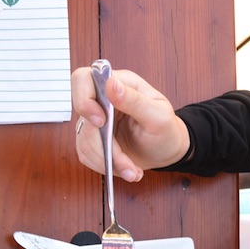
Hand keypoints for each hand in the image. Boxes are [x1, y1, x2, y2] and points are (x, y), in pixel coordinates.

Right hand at [71, 67, 190, 181]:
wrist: (166, 152)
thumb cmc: (167, 131)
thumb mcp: (158, 116)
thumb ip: (134, 100)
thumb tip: (111, 83)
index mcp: (120, 84)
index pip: (83, 79)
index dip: (84, 99)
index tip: (101, 121)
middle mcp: (104, 100)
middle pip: (82, 117)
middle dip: (103, 144)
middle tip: (123, 160)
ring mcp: (95, 121)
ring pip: (83, 140)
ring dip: (107, 160)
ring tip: (131, 169)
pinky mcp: (91, 140)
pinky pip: (86, 154)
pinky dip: (104, 166)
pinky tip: (123, 168)